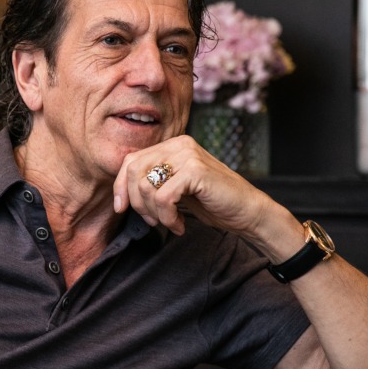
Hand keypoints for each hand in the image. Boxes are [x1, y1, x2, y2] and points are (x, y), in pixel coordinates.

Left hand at [113, 135, 295, 251]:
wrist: (247, 212)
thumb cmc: (212, 203)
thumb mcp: (175, 188)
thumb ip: (152, 182)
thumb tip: (120, 192)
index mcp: (172, 144)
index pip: (130, 160)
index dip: (120, 187)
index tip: (122, 209)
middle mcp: (179, 144)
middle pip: (133, 171)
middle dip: (136, 202)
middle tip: (152, 221)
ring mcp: (188, 155)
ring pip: (145, 186)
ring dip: (154, 213)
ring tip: (171, 223)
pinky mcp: (195, 171)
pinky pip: (163, 197)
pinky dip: (167, 217)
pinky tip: (180, 224)